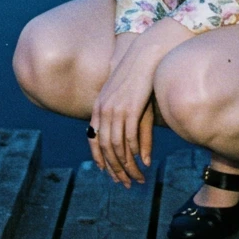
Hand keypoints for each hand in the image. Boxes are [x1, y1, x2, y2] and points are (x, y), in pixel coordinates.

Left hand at [87, 31, 139, 175]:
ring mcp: (115, 110)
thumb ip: (125, 118)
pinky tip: (142, 162)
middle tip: (124, 183)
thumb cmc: (137, 75)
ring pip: (116, 146)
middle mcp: (103, 110)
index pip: (92, 139)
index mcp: (98, 106)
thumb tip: (128, 135)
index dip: (99, 158)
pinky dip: (135, 152)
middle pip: (104, 147)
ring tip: (136, 179)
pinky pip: (129, 137)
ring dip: (126, 166)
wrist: (145, 55)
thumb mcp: (126, 97)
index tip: (107, 172)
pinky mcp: (130, 109)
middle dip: (114, 169)